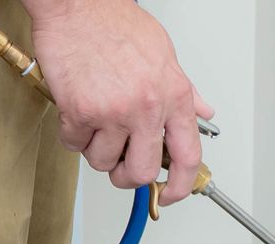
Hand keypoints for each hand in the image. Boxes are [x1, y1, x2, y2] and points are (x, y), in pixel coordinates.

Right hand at [23, 0, 213, 205]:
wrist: (75, 4)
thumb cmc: (114, 22)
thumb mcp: (164, 53)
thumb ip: (184, 91)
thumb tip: (201, 112)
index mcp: (173, 95)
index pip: (188, 156)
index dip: (181, 185)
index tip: (171, 194)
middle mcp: (146, 107)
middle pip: (142, 171)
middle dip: (128, 176)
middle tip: (121, 165)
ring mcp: (113, 112)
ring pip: (103, 162)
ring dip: (96, 150)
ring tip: (96, 124)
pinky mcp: (80, 111)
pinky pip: (74, 144)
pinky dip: (72, 135)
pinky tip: (76, 113)